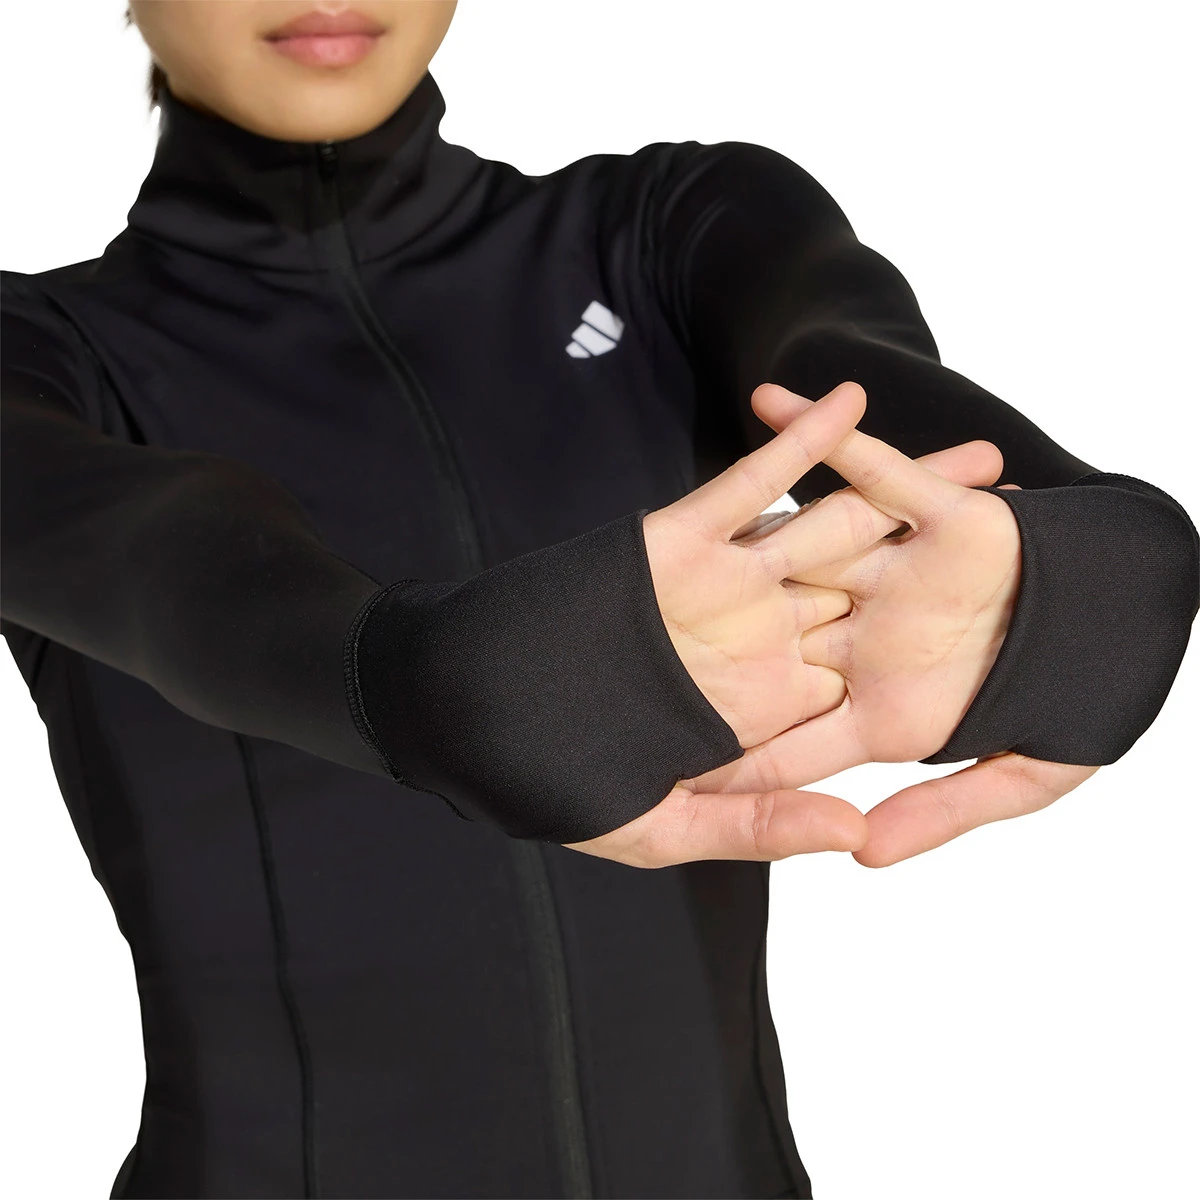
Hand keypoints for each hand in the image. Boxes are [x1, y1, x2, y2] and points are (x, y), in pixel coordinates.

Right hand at [567, 382, 1002, 867]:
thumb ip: (760, 821)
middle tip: (1029, 526)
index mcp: (769, 708)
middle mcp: (759, 639)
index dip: (950, 661)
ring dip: (902, 485)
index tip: (1025, 640)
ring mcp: (723, 584)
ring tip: (983, 454)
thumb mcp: (665, 823)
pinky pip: (749, 483)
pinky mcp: (679, 537)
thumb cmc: (563, 781)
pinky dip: (797, 442)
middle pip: (877, 590)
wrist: (480, 709)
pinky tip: (853, 403)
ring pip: (829, 526)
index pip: (875, 678)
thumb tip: (855, 833)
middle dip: (950, 558)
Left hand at [697, 381, 1097, 864]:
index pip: (782, 738)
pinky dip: (824, 432)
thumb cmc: (1076, 704)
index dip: (719, 754)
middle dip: (697, 645)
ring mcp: (896, 575)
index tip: (650, 771)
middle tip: (615, 655)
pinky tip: (767, 399)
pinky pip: (869, 467)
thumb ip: (939, 812)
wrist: (1130, 628)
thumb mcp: (1017, 776)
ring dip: (742, 532)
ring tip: (663, 528)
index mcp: (878, 707)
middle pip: (766, 643)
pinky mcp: (938, 512)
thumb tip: (861, 852)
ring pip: (803, 547)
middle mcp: (869, 639)